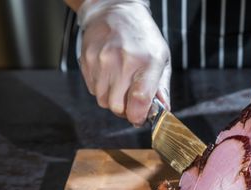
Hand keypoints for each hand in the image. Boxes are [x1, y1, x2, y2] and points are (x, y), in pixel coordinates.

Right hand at [78, 0, 170, 126]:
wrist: (115, 11)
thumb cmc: (143, 37)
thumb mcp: (161, 59)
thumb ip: (162, 88)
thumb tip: (163, 111)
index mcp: (148, 61)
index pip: (139, 99)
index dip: (139, 116)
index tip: (140, 118)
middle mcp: (123, 61)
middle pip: (117, 106)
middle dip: (125, 110)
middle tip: (131, 103)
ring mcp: (102, 60)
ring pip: (103, 101)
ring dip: (112, 100)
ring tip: (120, 85)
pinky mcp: (87, 60)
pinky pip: (93, 90)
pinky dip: (102, 89)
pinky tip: (109, 76)